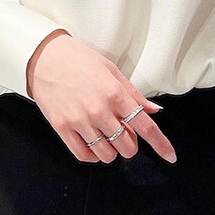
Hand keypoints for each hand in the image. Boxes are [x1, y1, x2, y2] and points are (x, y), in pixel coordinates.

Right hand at [26, 31, 177, 164]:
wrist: (44, 57)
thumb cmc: (79, 60)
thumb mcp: (112, 70)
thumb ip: (134, 94)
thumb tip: (153, 110)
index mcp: (115, 94)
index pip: (145, 127)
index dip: (161, 145)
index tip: (170, 157)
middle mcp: (99, 111)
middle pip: (127, 147)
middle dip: (130, 144)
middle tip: (123, 132)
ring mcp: (80, 122)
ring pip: (107, 155)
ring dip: (112, 150)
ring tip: (105, 136)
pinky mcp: (62, 128)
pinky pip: (84, 155)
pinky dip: (94, 155)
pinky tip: (93, 144)